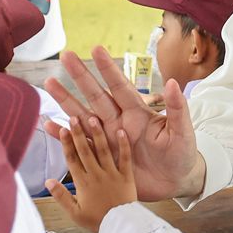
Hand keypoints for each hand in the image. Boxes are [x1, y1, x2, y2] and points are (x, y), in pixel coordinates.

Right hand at [43, 48, 202, 200]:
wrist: (174, 183)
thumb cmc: (181, 155)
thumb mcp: (182, 132)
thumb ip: (177, 109)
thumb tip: (173, 82)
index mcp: (137, 113)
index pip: (120, 87)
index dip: (108, 70)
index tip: (96, 49)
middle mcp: (119, 122)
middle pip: (96, 96)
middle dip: (81, 77)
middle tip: (65, 56)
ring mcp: (108, 139)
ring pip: (82, 116)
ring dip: (66, 101)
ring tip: (49, 83)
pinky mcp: (101, 158)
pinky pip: (79, 145)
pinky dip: (64, 136)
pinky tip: (49, 124)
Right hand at [46, 115, 136, 232]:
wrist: (120, 228)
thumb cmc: (97, 220)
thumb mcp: (74, 212)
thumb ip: (61, 196)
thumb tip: (47, 181)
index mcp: (83, 183)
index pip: (72, 159)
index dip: (66, 143)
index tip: (62, 129)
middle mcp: (96, 175)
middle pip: (85, 150)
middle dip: (78, 133)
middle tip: (73, 117)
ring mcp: (112, 174)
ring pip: (103, 150)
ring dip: (98, 134)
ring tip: (93, 118)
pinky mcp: (127, 176)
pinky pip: (125, 158)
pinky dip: (123, 145)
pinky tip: (121, 131)